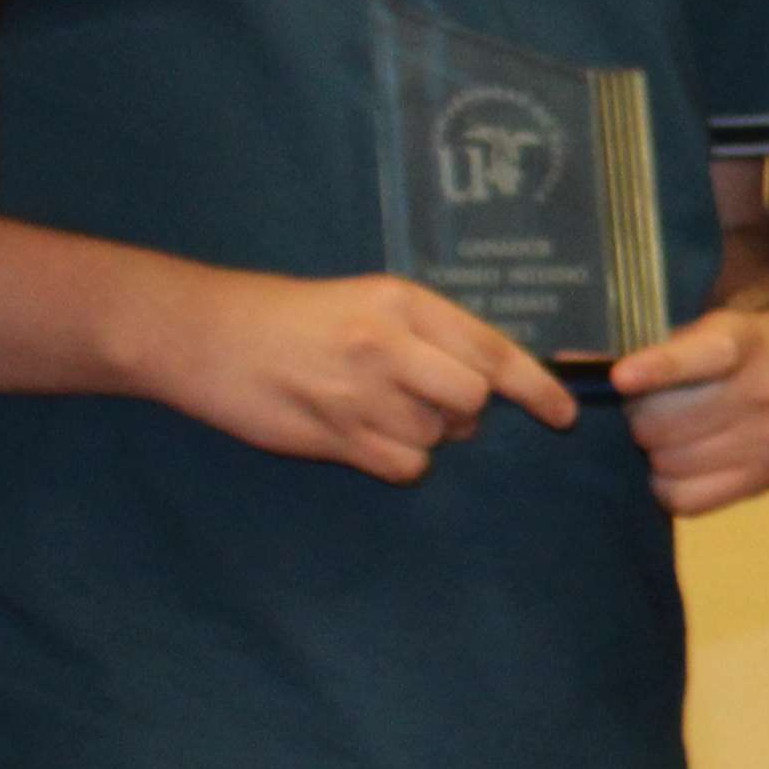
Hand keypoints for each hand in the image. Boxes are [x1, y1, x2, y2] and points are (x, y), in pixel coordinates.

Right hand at [159, 272, 572, 480]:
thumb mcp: (366, 302)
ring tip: (374, 407)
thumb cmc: (291, 317)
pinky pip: (404, 466)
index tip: (563, 415)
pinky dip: (398, 461)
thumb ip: (427, 334)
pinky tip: (364, 436)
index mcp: (402, 302)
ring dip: (423, 435)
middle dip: (464, 412)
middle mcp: (388, 345)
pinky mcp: (334, 435)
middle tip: (430, 402)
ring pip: (437, 438)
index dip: (536, 388)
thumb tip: (486, 382)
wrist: (205, 335)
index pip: (491, 350)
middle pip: (472, 401)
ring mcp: (360, 393)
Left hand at [614, 302, 768, 517]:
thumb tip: (581, 369)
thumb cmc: (743, 354)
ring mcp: (765, 442)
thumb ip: (656, 350)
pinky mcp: (761, 481)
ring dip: (652, 451)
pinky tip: (674, 467)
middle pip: (666, 421)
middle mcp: (761, 392)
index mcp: (743, 344)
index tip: (620, 378)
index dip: (658, 368)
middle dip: (638, 417)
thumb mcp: (712, 332)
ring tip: (664, 435)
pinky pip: (685, 498)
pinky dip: (664, 485)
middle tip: (642, 410)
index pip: (701, 357)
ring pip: (670, 462)